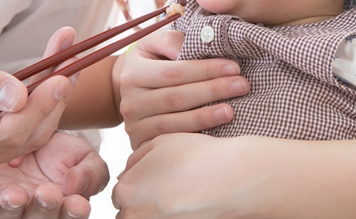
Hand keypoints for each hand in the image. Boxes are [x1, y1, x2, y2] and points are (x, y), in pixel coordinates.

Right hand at [0, 27, 78, 178]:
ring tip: (69, 54)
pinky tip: (62, 65)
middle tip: (72, 57)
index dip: (37, 107)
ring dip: (58, 92)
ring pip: (38, 128)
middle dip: (54, 95)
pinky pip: (35, 121)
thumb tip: (17, 96)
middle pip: (28, 133)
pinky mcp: (2, 142)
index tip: (60, 78)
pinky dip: (51, 94)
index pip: (6, 133)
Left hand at [0, 131, 109, 218]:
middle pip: (39, 218)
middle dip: (44, 208)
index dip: (74, 212)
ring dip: (13, 207)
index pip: (70, 215)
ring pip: (9, 215)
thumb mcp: (85, 156)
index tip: (77, 203)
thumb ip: (91, 173)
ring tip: (17, 196)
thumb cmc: (61, 151)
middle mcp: (35, 210)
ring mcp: (8, 204)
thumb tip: (74, 186)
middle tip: (46, 193)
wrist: (30, 128)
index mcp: (64, 205)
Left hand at [112, 133, 257, 217]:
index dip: (140, 187)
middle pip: (129, 214)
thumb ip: (136, 159)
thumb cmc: (199, 157)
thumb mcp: (161, 144)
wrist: (235, 178)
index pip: (121, 195)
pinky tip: (188, 209)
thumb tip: (126, 174)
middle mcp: (134, 216)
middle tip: (170, 194)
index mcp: (127, 191)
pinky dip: (173, 218)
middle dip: (144, 206)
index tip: (160, 182)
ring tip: (180, 203)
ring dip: (157, 214)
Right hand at [118, 28, 249, 148]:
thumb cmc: (153, 61)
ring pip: (175, 123)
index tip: (234, 66)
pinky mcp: (142, 145)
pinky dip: (195, 137)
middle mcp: (130, 102)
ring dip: (206, 116)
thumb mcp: (155, 43)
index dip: (205, 70)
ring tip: (232, 110)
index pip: (173, 72)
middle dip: (212, 91)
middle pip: (176, 98)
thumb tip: (189, 48)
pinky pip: (171, 142)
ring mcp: (135, 127)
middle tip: (242, 85)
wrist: (132, 90)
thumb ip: (171, 40)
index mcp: (133, 73)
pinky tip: (215, 134)